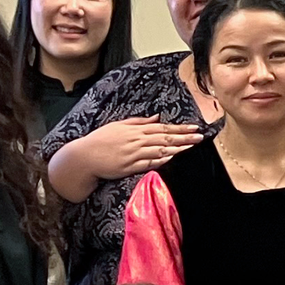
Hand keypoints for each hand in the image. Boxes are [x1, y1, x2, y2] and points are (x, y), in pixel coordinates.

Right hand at [66, 116, 205, 181]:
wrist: (84, 156)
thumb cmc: (101, 140)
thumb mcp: (119, 125)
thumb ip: (139, 122)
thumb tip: (157, 117)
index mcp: (135, 130)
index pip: (162, 128)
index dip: (180, 128)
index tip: (194, 127)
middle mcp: (136, 141)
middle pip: (165, 138)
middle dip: (184, 137)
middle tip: (200, 137)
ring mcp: (133, 154)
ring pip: (159, 150)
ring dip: (177, 148)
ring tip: (191, 146)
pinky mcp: (130, 167)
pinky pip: (148, 162)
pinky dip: (160, 159)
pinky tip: (172, 156)